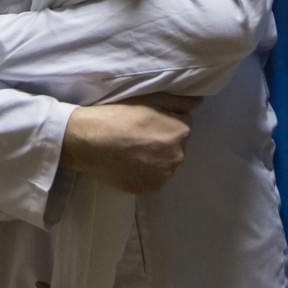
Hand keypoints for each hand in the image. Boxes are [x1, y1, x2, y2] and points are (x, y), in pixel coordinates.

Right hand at [60, 93, 200, 193]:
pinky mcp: (147, 189)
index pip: (180, 126)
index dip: (163, 122)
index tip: (146, 121)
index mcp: (180, 133)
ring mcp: (162, 176)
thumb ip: (178, 101)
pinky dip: (143, 172)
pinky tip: (127, 163)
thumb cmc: (118, 115)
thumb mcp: (149, 98)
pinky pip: (150, 178)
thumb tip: (198, 103)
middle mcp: (177, 157)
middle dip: (161, 142)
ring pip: (163, 164)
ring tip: (130, 151)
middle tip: (137, 136)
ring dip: (154, 159)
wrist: (89, 141)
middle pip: (174, 147)